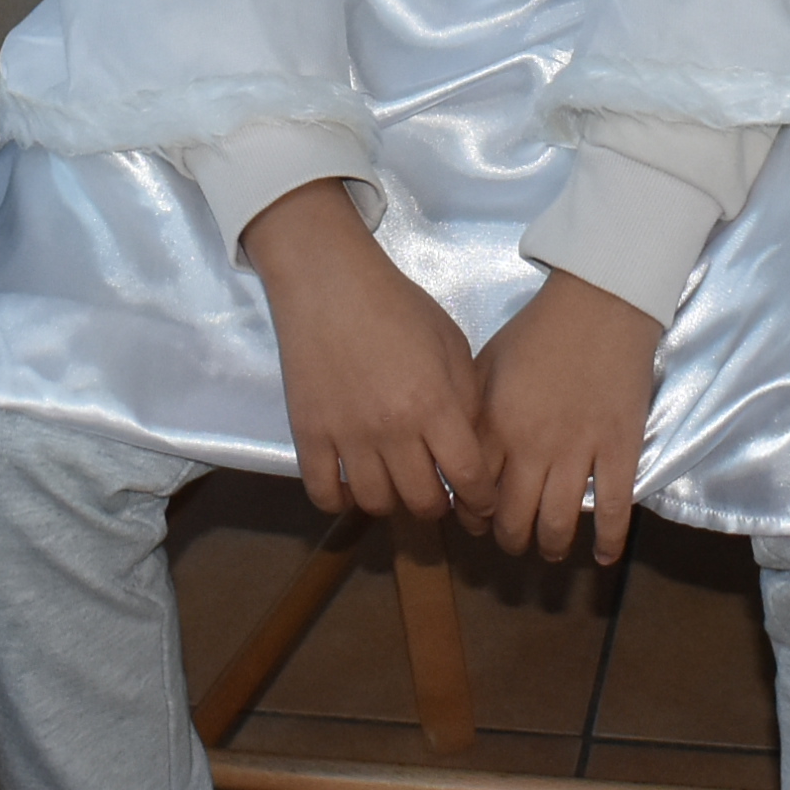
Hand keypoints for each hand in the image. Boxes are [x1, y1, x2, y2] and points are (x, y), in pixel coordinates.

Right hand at [241, 183, 488, 526]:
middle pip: (423, 502)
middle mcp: (392, 429)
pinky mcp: (308, 434)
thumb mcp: (451, 344)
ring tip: (396, 484)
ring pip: (376, 504)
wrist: (330, 283)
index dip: (481, 499)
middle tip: (438, 492)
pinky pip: (324, 494)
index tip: (481, 502)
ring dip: (393, 502)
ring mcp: (346, 435)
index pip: (469, 477)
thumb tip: (472, 448)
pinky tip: (352, 484)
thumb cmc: (398, 307)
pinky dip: (341, 499)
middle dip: (439, 506)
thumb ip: (466, 399)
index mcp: (434, 404)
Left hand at [472, 269, 658, 564]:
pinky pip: (614, 507)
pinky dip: (608, 540)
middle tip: (511, 541)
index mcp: (497, 425)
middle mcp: (534, 446)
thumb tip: (456, 448)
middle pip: (514, 518)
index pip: (475, 490)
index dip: (471, 516)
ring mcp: (580, 451)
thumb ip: (471, 409)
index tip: (474, 522)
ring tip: (547, 550)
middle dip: (508, 540)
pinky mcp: (620, 449)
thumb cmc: (538, 330)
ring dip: (549, 546)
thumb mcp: (488, 364)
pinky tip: (601, 556)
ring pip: (558, 522)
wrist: (600, 304)